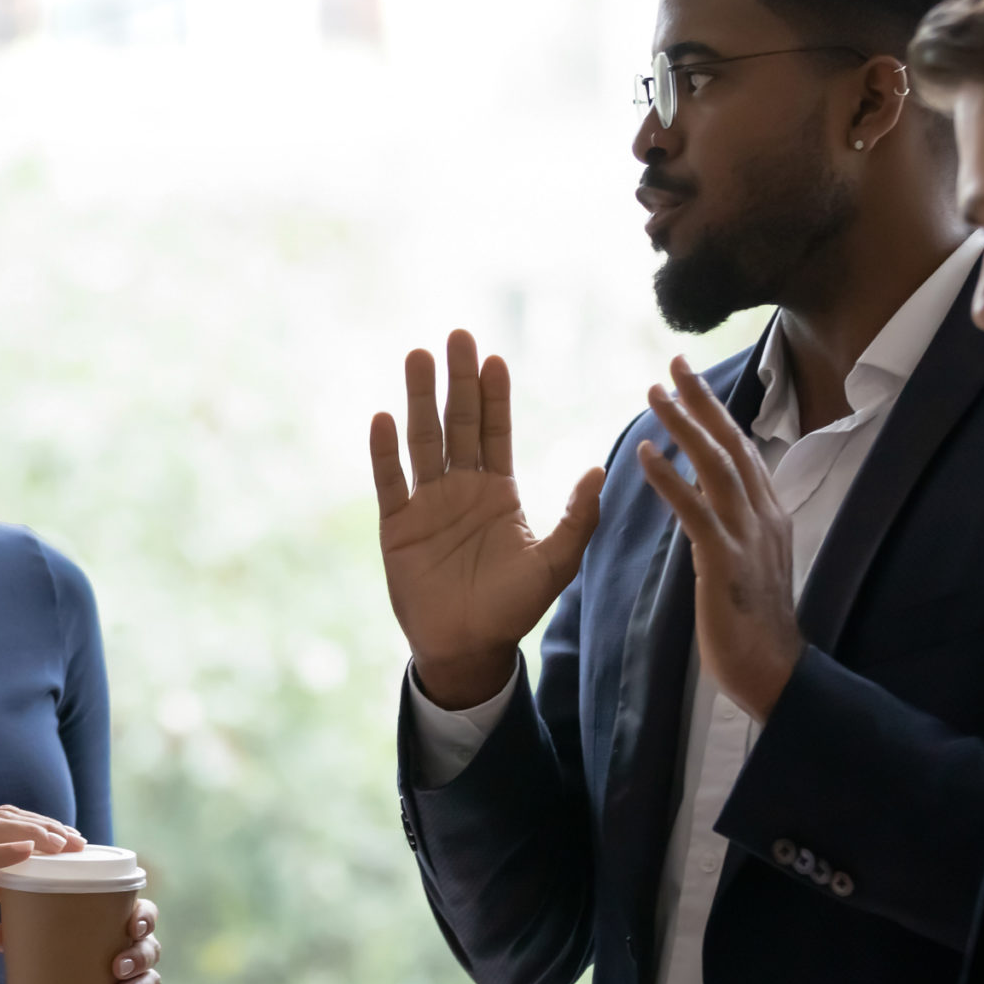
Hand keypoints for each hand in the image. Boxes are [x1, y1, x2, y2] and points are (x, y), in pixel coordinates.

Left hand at [0, 896, 162, 983]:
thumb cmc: (60, 951)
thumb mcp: (43, 940)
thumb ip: (22, 934)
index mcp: (118, 926)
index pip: (144, 915)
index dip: (145, 919)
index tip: (131, 926)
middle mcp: (133, 952)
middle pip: (151, 949)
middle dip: (138, 957)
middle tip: (116, 967)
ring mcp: (134, 982)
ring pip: (151, 982)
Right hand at [370, 329, 605, 707]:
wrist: (468, 647)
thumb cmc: (513, 607)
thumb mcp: (555, 562)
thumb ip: (577, 517)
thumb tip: (599, 469)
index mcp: (498, 491)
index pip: (496, 431)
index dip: (495, 394)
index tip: (494, 357)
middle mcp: (460, 488)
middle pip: (458, 423)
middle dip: (458, 380)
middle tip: (457, 336)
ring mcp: (426, 504)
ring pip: (423, 440)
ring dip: (420, 399)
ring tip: (418, 357)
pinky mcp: (397, 526)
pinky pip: (390, 481)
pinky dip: (386, 451)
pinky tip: (384, 418)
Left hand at [637, 356, 805, 718]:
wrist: (774, 670)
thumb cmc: (756, 622)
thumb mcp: (752, 562)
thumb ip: (740, 526)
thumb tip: (721, 500)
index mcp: (769, 515)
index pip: (744, 450)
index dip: (718, 413)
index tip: (693, 380)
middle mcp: (763, 516)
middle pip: (732, 444)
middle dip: (703, 400)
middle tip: (673, 363)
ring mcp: (746, 536)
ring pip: (715, 466)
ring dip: (683, 425)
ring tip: (653, 393)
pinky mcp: (723, 561)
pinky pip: (695, 511)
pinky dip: (670, 478)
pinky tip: (644, 454)